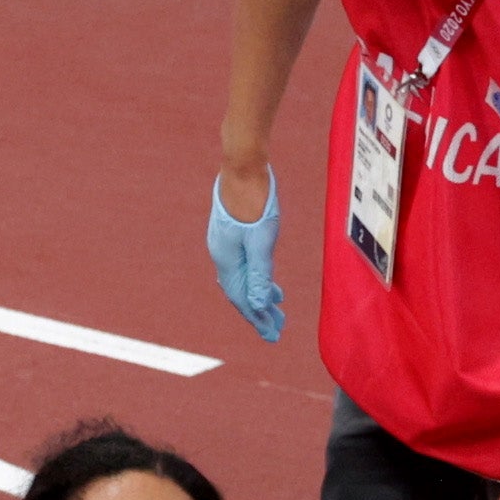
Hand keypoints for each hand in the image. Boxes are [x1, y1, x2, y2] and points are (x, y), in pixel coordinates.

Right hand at [205, 167, 283, 341]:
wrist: (242, 164)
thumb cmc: (255, 199)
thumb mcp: (262, 239)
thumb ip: (260, 273)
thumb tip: (259, 305)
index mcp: (228, 260)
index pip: (243, 299)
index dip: (258, 320)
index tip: (273, 336)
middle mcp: (222, 255)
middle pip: (241, 292)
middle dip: (259, 312)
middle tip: (277, 328)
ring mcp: (225, 244)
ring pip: (242, 278)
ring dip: (258, 294)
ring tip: (276, 305)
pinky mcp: (231, 233)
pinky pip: (242, 264)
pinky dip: (255, 276)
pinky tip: (264, 274)